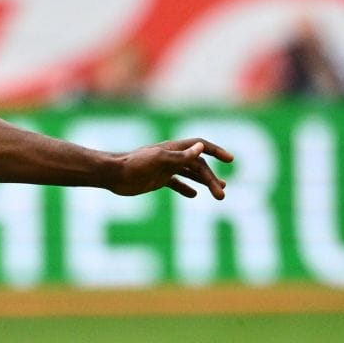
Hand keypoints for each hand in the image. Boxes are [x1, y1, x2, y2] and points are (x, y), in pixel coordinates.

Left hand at [109, 137, 232, 199]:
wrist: (113, 175)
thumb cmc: (134, 165)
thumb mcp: (159, 160)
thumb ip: (180, 156)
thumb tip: (201, 148)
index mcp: (174, 149)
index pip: (201, 147)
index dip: (216, 151)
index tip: (230, 160)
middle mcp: (172, 157)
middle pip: (198, 166)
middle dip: (212, 179)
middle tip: (221, 195)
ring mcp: (165, 168)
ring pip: (190, 174)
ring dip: (205, 183)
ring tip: (219, 194)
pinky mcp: (157, 179)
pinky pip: (176, 183)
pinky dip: (186, 188)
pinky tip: (194, 195)